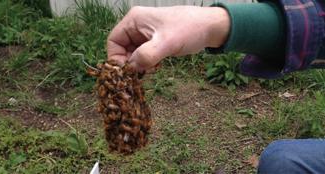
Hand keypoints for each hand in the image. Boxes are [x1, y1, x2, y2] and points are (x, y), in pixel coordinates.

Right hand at [107, 6, 229, 70]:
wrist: (210, 27)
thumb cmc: (189, 29)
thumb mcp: (166, 43)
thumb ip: (146, 55)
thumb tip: (131, 69)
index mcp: (134, 20)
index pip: (114, 41)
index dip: (116, 58)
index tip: (126, 72)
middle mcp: (137, 25)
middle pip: (122, 49)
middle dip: (129, 63)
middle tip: (139, 75)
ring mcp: (145, 34)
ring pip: (132, 54)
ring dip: (138, 65)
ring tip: (150, 71)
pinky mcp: (154, 42)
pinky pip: (143, 55)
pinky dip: (146, 64)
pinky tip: (156, 67)